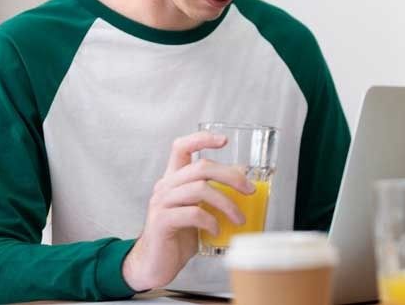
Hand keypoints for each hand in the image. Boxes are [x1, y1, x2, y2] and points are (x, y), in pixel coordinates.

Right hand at [121, 131, 255, 290]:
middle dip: (231, 176)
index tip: (224, 140)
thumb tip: (242, 179)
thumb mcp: (199, 210)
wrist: (155, 265)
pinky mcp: (162, 221)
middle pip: (201, 167)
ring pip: (199, 189)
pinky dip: (211, 220)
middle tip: (249, 191)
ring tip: (239, 218)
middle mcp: (165, 186)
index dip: (201, 139)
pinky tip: (217, 229)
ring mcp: (161, 203)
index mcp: (174, 179)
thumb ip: (213, 194)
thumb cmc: (179, 236)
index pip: (181, 147)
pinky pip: (192, 213)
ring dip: (226, 203)